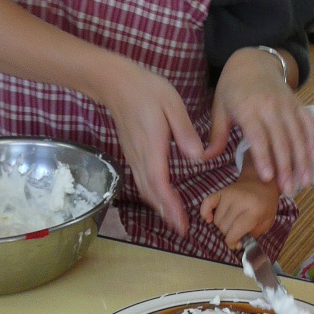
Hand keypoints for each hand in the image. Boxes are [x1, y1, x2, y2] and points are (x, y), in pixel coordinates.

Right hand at [100, 58, 205, 237]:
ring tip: (174, 220)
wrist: (116, 83)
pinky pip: (142, 180)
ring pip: (145, 188)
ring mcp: (134, 156)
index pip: (160, 183)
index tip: (182, 223)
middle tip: (182, 230)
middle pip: (151, 192)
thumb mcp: (173, 104)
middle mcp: (140, 156)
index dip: (171, 206)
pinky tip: (162, 198)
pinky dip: (153, 194)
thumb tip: (197, 158)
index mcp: (152, 147)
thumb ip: (185, 132)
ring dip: (159, 206)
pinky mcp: (132, 153)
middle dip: (167, 213)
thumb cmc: (147, 90)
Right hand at [200, 176, 280, 248]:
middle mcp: (240, 201)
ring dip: (222, 225)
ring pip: (216, 220)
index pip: (236, 231)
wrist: (262, 183)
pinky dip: (205, 213)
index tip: (236, 244)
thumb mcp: (267, 222)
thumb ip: (253, 235)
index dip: (232, 242)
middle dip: (229, 234)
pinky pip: (206, 204)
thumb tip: (236, 244)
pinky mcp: (221, 191)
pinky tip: (210, 218)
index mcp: (254, 210)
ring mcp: (229, 194)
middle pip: (224, 227)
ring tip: (232, 222)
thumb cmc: (266, 204)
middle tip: (237, 231)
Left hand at [206, 47, 313, 193]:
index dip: (264, 158)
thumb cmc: (232, 88)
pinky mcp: (297, 104)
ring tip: (304, 183)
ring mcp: (287, 105)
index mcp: (248, 109)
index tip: (268, 179)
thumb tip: (204, 159)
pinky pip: (308, 123)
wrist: (253, 62)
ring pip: (298, 136)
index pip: (258, 137)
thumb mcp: (219, 108)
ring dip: (302, 161)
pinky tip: (313, 158)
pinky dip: (313, 140)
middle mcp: (270, 107)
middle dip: (286, 168)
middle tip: (288, 191)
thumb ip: (216, 135)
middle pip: (281, 141)